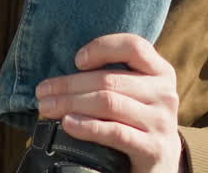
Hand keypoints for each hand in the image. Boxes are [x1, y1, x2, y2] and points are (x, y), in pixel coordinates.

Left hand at [36, 34, 182, 172]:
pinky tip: (67, 123)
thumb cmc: (138, 119)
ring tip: (47, 107)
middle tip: (42, 91)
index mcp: (160, 71)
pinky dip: (87, 126)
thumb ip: (114, 76)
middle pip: (110, 80)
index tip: (76, 60)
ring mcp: (161, 122)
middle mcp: (164, 93)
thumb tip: (63, 75)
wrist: (163, 163)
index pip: (133, 46)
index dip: (102, 48)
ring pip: (108, 103)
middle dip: (70, 84)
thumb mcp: (136, 91)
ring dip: (71, 103)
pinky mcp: (154, 149)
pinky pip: (115, 132)